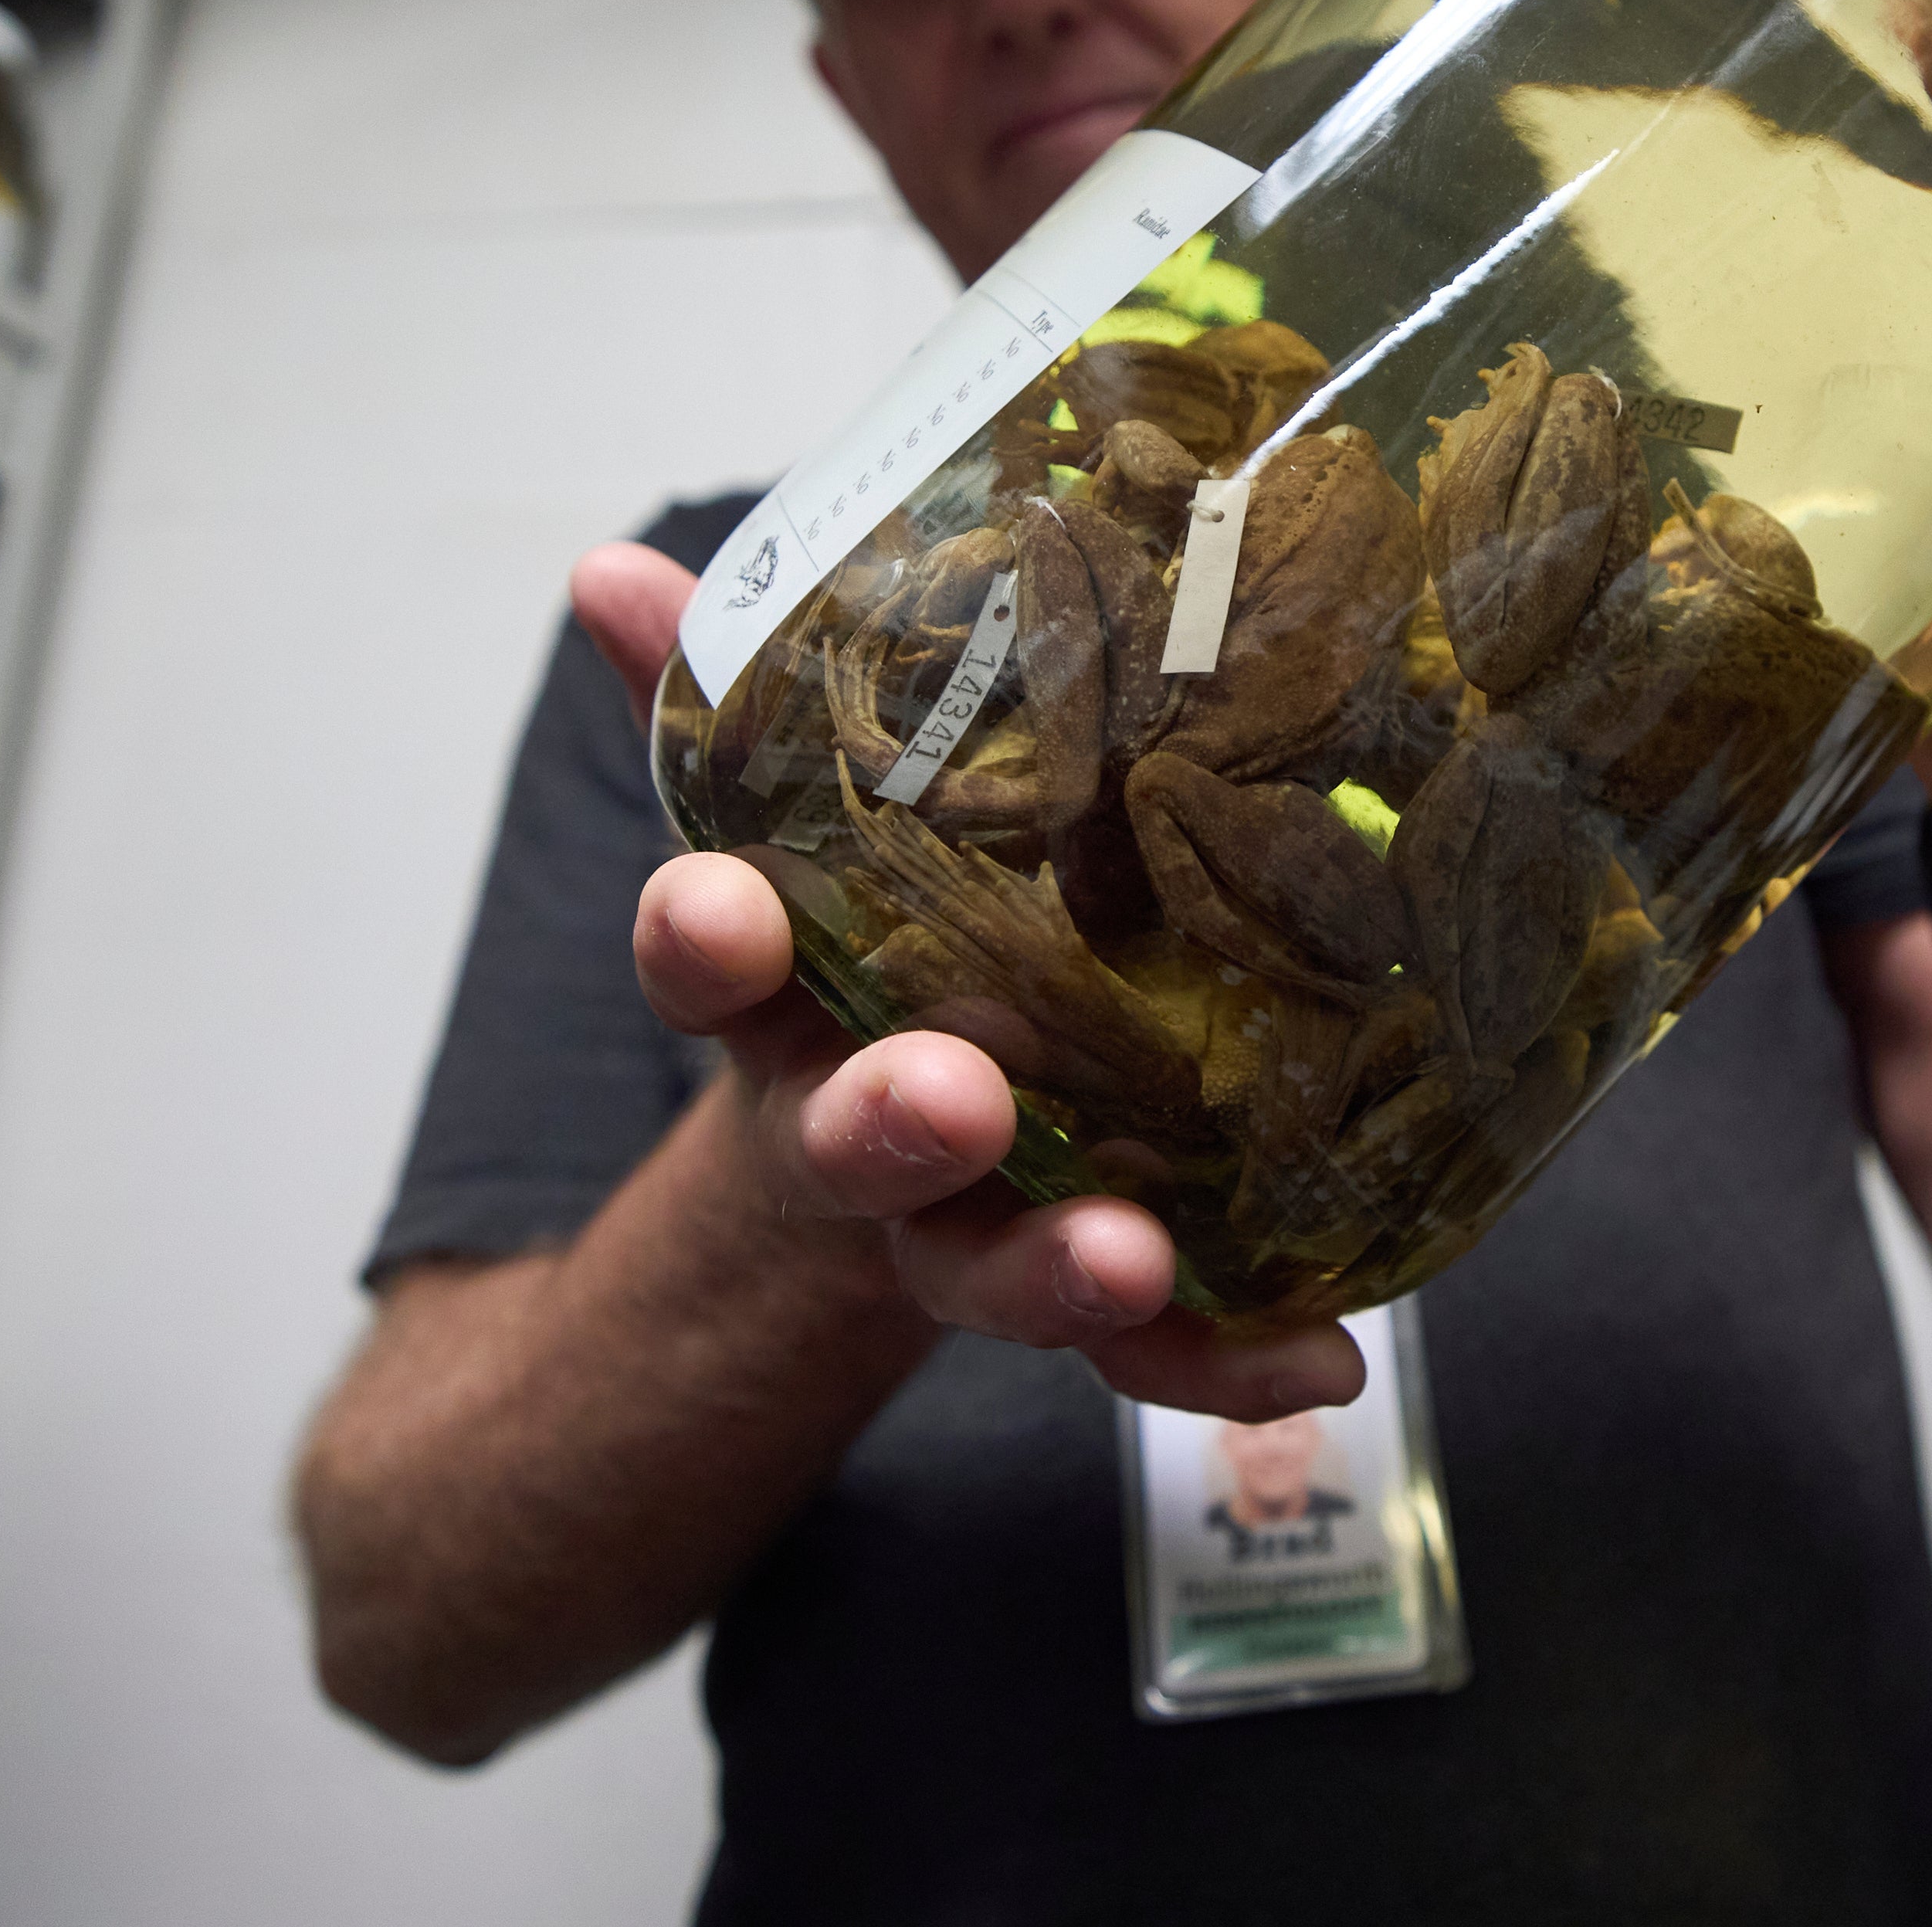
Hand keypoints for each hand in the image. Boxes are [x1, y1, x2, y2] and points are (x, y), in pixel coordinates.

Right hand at [571, 543, 1365, 1420]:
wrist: (902, 1133)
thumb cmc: (870, 937)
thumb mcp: (789, 820)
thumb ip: (722, 698)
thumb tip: (611, 570)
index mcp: (785, 1000)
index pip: (713, 967)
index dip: (705, 940)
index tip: (715, 906)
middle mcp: (861, 1124)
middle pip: (850, 1141)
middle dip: (890, 1123)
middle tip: (949, 1093)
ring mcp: (970, 1220)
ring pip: (990, 1266)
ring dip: (1056, 1269)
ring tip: (1131, 1260)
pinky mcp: (1085, 1286)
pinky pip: (1148, 1353)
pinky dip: (1225, 1362)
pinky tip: (1320, 1361)